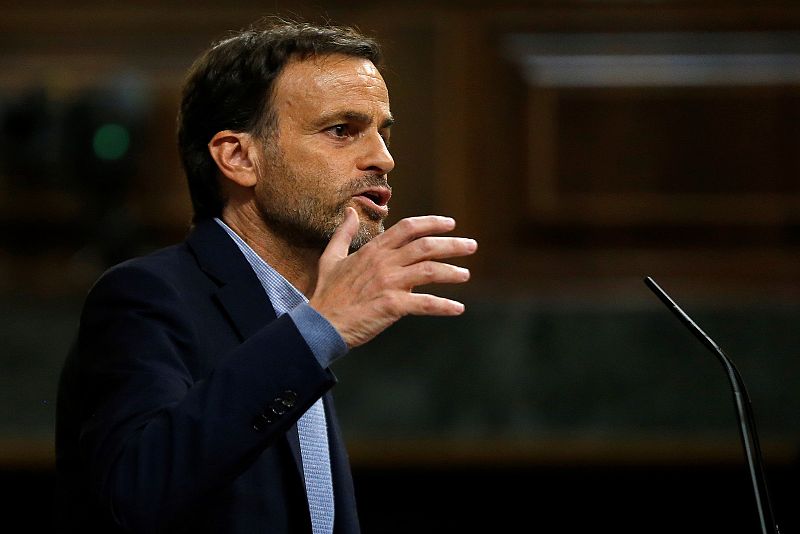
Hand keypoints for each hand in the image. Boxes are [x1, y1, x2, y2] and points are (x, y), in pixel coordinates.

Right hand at [309, 208, 477, 347]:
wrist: (320, 324)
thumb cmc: (327, 293)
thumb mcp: (331, 257)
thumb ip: (343, 233)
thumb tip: (348, 211)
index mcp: (373, 250)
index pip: (408, 228)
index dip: (432, 223)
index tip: (451, 224)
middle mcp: (384, 262)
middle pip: (426, 246)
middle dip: (452, 244)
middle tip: (471, 245)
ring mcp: (389, 283)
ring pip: (430, 270)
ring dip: (452, 272)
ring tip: (466, 274)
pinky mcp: (392, 305)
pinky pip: (425, 303)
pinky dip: (444, 306)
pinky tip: (458, 308)